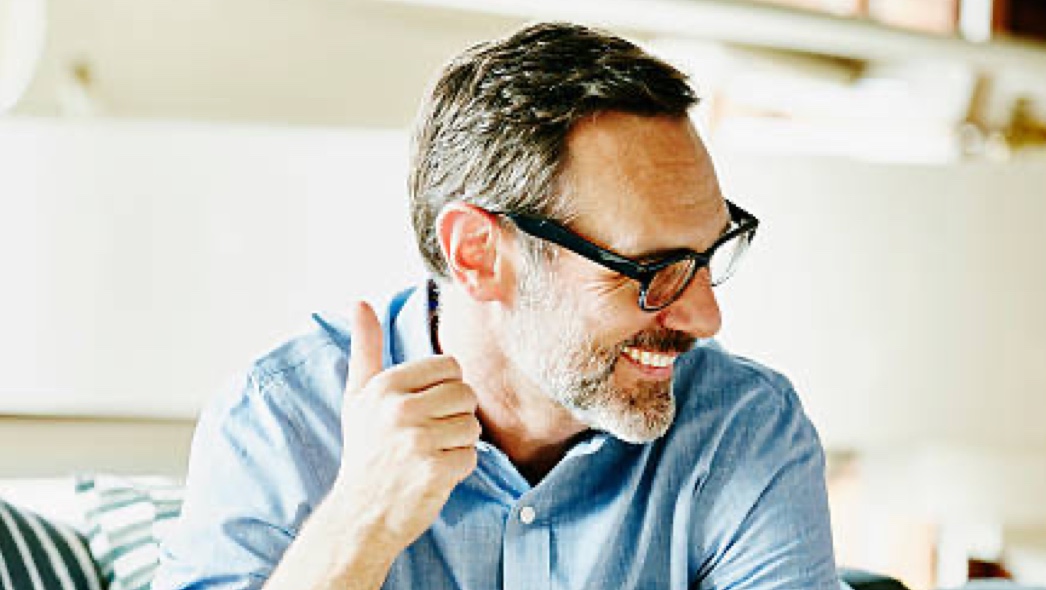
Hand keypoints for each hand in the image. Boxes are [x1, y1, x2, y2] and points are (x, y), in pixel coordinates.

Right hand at [330, 301, 480, 553]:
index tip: (423, 409)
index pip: (450, 366)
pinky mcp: (435, 470)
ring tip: (429, 455)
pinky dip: (459, 468)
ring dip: (458, 443)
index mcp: (386, 386)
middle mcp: (400, 409)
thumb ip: (366, 348)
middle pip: (466, 394)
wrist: (359, 515)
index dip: (444, 389)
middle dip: (455, 416)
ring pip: (472, 426)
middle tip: (428, 436)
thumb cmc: (364, 452)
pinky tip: (434, 474)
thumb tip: (361, 303)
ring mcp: (418, 440)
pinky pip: (472, 456)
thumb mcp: (358, 397)